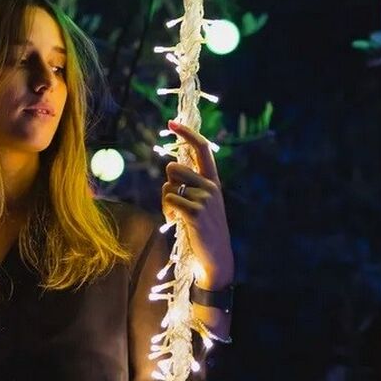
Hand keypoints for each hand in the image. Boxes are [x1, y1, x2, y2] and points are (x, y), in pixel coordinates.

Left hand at [161, 120, 233, 287]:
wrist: (215, 257)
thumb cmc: (203, 229)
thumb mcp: (202, 202)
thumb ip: (190, 184)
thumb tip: (171, 166)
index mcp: (213, 181)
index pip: (201, 149)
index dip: (186, 134)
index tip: (172, 123)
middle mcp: (211, 186)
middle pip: (173, 168)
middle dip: (167, 184)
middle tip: (175, 203)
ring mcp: (204, 199)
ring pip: (168, 186)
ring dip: (165, 201)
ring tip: (177, 215)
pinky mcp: (195, 213)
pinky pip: (169, 201)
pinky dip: (167, 212)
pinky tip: (177, 222)